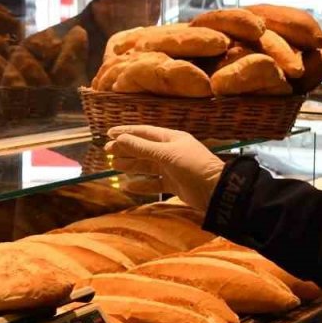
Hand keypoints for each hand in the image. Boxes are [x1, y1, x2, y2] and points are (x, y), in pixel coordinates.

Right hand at [105, 125, 224, 211]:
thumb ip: (142, 147)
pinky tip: (127, 185)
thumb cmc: (192, 165)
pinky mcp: (173, 185)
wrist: (214, 190)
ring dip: (130, 165)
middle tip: (106, 151)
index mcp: (171, 138)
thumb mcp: (166, 154)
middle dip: (126, 149)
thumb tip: (120, 138)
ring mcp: (172, 169)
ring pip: (147, 166)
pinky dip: (141, 184)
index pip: (144, 132)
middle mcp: (170, 151)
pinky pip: (153, 184)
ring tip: (113, 165)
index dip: (126, 132)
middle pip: (143, 149)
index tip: (109, 133)